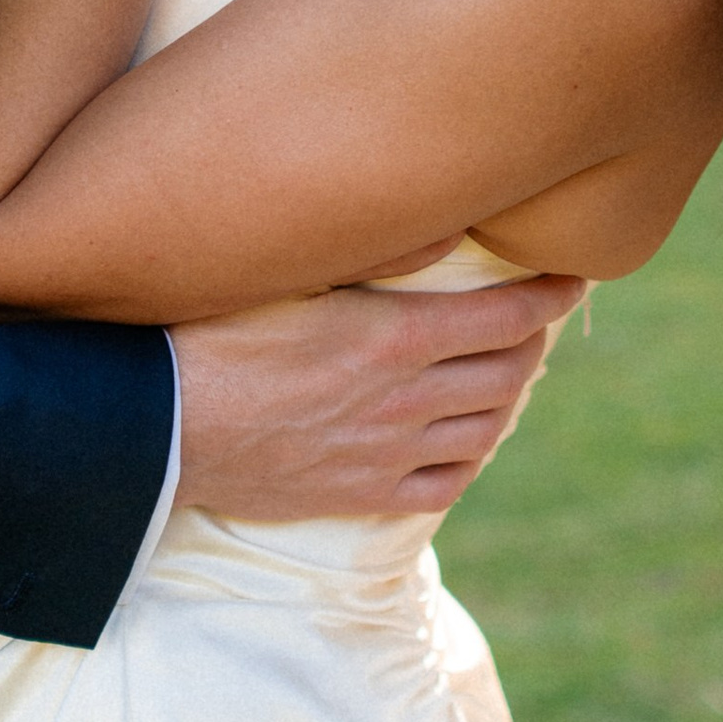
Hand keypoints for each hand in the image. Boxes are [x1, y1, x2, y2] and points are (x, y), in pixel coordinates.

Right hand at [169, 277, 588, 523]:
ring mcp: (386, 454)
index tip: (572, 279)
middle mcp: (403, 400)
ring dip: (507, 397)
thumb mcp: (287, 272)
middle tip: (534, 319)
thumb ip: (375, 250)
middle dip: (533, 341)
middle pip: (509, 374)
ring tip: (505, 372)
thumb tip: (454, 226)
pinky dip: (470, 457)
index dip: (549, 297)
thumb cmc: (206, 332)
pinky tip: (466, 438)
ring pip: (486, 430)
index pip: (507, 317)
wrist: (150, 429)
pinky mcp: (360, 495)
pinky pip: (445, 485)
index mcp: (393, 337)